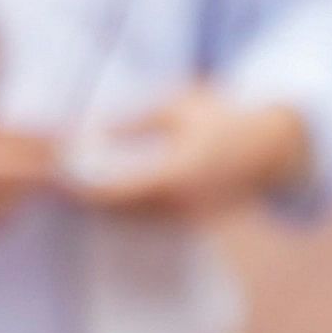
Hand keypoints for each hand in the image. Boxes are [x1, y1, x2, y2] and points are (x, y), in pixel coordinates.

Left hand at [68, 87, 311, 221]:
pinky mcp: (192, 226)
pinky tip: (104, 195)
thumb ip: (133, 121)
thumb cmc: (225, 116)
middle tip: (55, 179)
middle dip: (85, 198)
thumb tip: (90, 132)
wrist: (276, 148)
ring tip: (74, 185)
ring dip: (102, 208)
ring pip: (130, 222)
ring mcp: (188, 220)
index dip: (81, 186)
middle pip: (116, 212)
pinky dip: (124, 212)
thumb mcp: (177, 106)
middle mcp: (181, 205)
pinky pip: (148, 225)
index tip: (56, 172)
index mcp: (176, 174)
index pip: (114, 191)